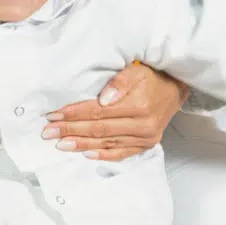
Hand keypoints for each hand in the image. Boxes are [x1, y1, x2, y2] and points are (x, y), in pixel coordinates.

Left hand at [43, 62, 187, 161]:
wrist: (176, 87)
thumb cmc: (153, 76)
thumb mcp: (137, 70)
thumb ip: (120, 82)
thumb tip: (102, 99)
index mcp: (139, 105)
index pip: (98, 112)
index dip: (74, 114)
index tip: (54, 116)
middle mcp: (143, 125)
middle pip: (99, 129)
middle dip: (71, 130)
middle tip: (49, 132)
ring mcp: (146, 137)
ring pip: (107, 143)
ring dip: (82, 144)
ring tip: (61, 144)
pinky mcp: (147, 144)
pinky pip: (121, 153)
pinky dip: (103, 154)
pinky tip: (86, 154)